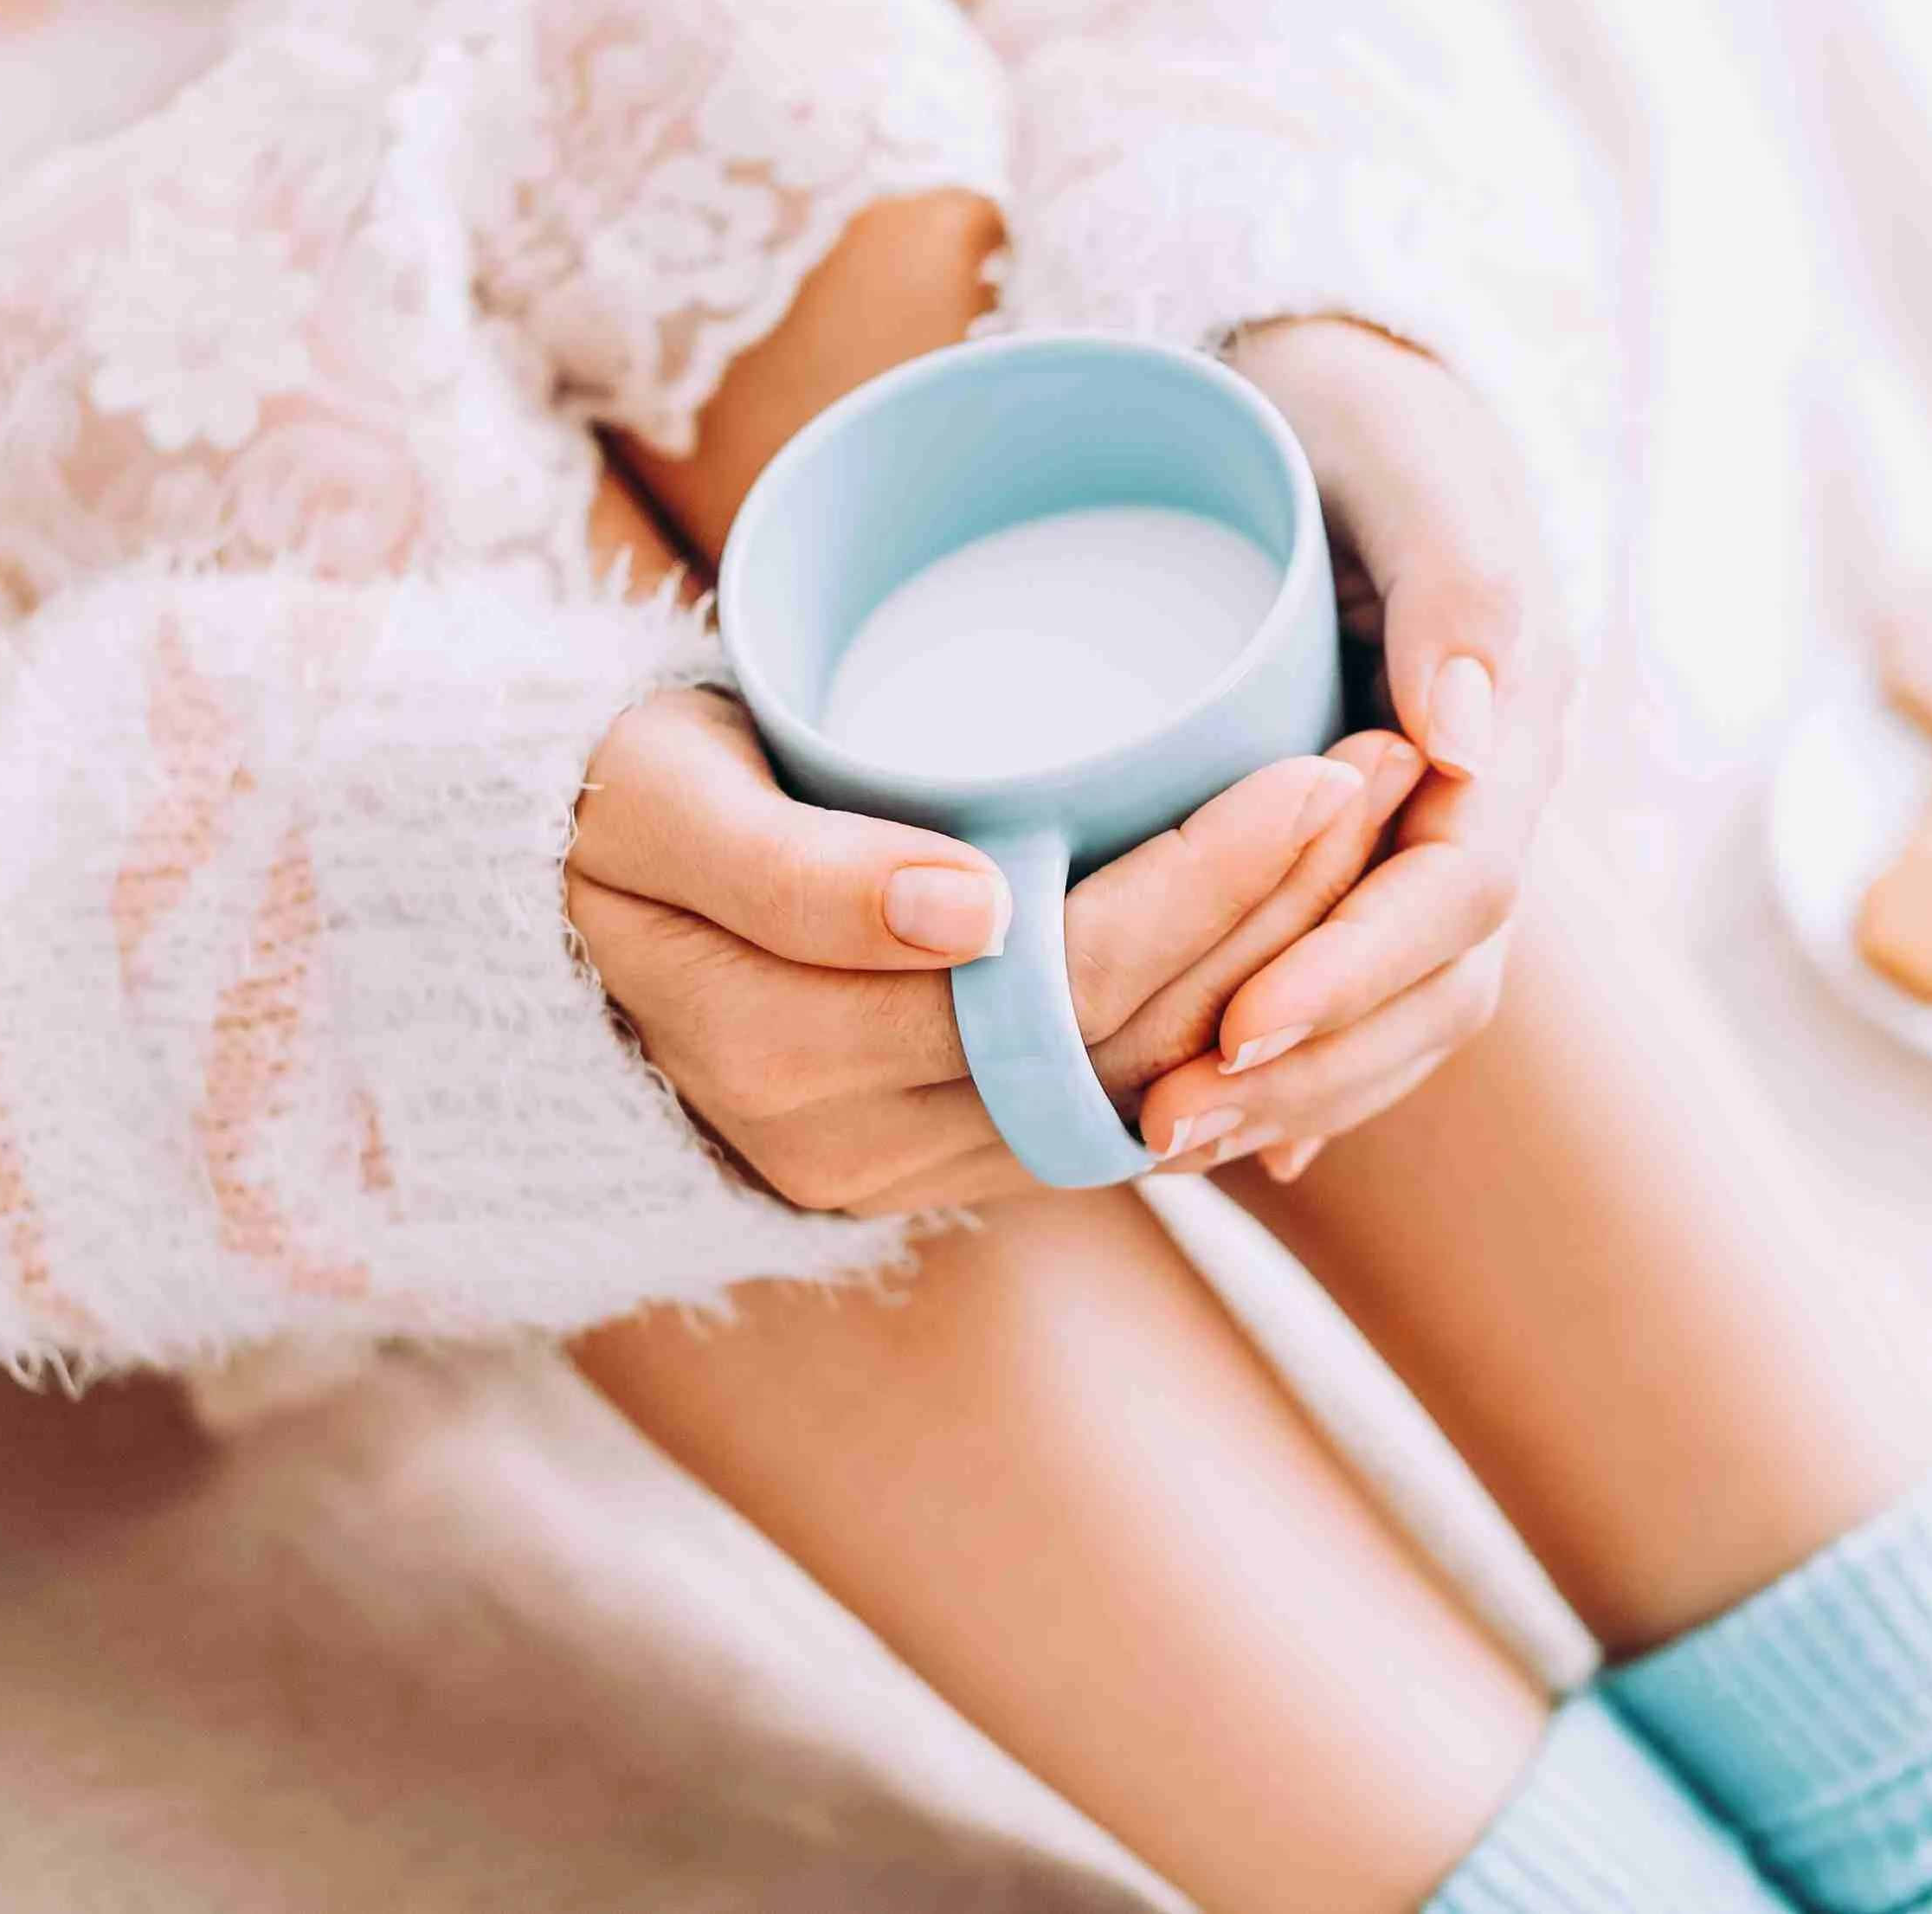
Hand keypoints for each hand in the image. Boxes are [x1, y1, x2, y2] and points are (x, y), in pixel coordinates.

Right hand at [568, 686, 1427, 1213]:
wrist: (538, 900)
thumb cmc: (602, 807)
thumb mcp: (659, 807)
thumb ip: (793, 868)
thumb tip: (968, 909)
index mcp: (795, 1059)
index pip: (1068, 981)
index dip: (1215, 881)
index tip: (1327, 760)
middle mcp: (859, 1150)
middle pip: (1132, 1038)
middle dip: (1284, 910)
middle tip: (1393, 774)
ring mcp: (906, 1171)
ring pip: (1146, 1082)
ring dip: (1279, 967)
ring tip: (1377, 836)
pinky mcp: (941, 1157)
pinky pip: (1116, 1108)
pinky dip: (1219, 1028)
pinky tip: (1310, 938)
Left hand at [1147, 319, 1580, 1180]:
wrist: (1329, 381)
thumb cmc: (1358, 404)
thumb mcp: (1408, 457)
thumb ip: (1457, 581)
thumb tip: (1463, 742)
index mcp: (1511, 724)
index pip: (1458, 894)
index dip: (1352, 974)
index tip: (1234, 1026)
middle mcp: (1480, 800)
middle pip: (1433, 988)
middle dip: (1311, 1069)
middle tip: (1162, 1123)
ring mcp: (1425, 836)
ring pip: (1397, 1013)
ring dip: (1292, 1091)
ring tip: (1154, 1140)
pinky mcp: (1358, 853)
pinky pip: (1352, 989)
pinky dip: (1298, 1067)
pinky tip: (1221, 1133)